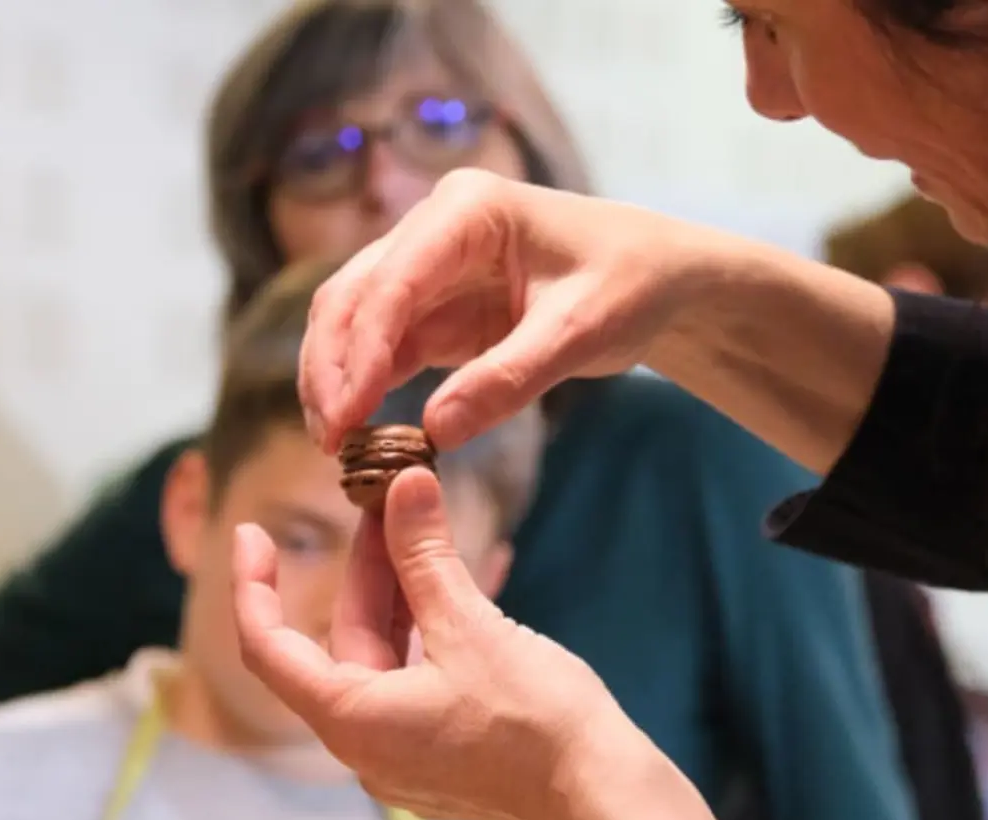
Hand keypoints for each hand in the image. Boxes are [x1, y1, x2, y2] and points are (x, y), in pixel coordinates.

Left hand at [231, 467, 734, 819]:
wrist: (605, 794)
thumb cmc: (536, 720)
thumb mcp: (471, 625)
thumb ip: (426, 554)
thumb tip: (405, 484)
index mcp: (354, 720)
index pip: (269, 649)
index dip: (253, 586)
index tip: (250, 533)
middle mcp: (368, 744)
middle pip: (342, 642)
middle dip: (364, 569)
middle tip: (385, 503)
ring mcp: (407, 753)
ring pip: (383, 658)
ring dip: (399, 595)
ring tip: (419, 531)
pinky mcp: (443, 752)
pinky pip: (415, 679)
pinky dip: (424, 631)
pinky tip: (450, 586)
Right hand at [298, 168, 720, 451]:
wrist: (658, 278)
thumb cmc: (630, 284)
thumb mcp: (580, 331)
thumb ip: (508, 378)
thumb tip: (435, 430)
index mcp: (468, 210)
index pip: (394, 280)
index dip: (363, 349)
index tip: (347, 414)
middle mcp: (433, 229)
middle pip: (353, 295)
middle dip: (332, 366)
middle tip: (329, 438)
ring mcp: (427, 268)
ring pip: (353, 320)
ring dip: (336, 378)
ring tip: (333, 442)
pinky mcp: (432, 308)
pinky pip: (382, 347)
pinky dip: (364, 386)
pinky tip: (357, 430)